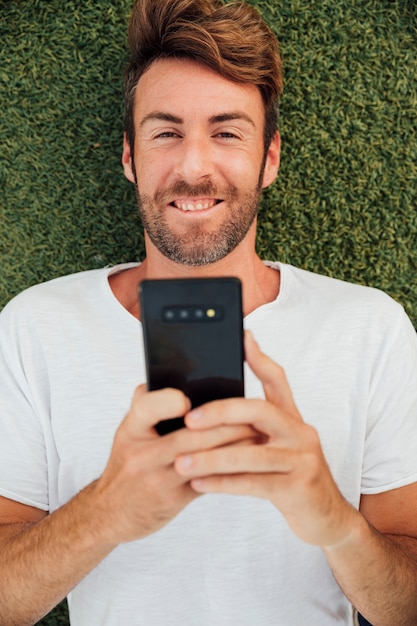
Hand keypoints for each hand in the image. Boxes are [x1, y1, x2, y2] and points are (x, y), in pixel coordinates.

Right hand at [92, 384, 256, 544]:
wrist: (111, 512)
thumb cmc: (127, 461)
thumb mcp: (128, 430)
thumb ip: (150, 403)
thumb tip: (182, 373)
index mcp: (131, 428)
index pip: (147, 408)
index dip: (169, 402)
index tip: (188, 398)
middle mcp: (142, 454)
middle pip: (189, 436)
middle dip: (225, 424)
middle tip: (252, 413)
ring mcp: (158, 479)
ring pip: (203, 459)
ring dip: (233, 445)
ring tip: (256, 433)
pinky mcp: (173, 500)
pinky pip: (207, 481)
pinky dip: (228, 469)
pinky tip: (246, 460)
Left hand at [175, 331, 358, 547]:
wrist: (326, 518)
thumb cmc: (292, 478)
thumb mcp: (280, 447)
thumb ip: (255, 428)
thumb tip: (210, 412)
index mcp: (292, 418)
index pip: (277, 380)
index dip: (259, 358)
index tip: (242, 338)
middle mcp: (301, 433)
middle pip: (259, 410)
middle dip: (221, 412)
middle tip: (188, 420)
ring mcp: (302, 460)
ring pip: (250, 453)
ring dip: (211, 458)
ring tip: (180, 462)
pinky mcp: (298, 488)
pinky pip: (252, 483)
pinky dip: (222, 483)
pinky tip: (197, 483)